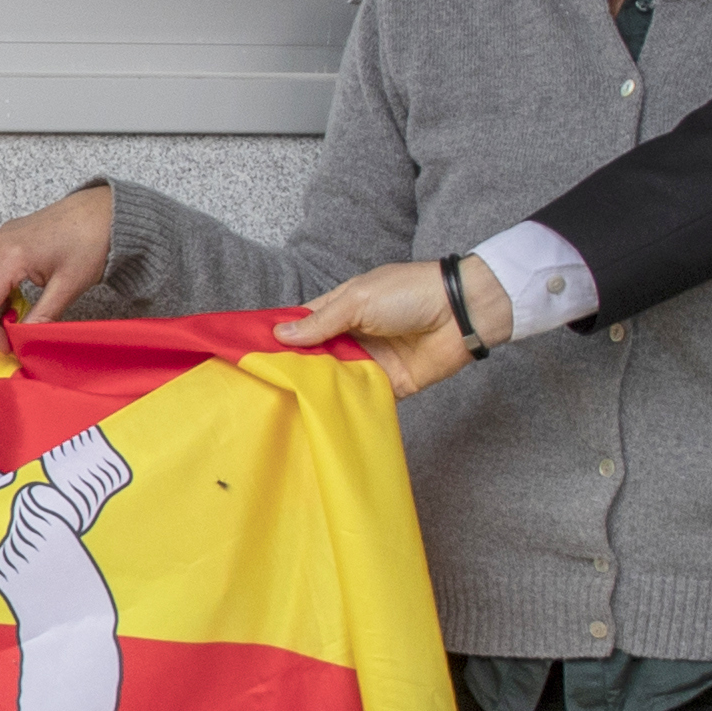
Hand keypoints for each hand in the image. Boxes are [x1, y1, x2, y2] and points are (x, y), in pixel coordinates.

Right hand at [0, 184, 117, 334]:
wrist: (106, 210)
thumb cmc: (92, 242)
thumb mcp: (68, 287)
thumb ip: (42, 316)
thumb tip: (25, 341)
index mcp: (9, 255)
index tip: (8, 348)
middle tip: (10, 340)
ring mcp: (0, 238)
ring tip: (15, 322)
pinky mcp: (7, 238)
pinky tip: (16, 303)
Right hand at [270, 255, 497, 396]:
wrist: (461, 313)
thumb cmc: (409, 294)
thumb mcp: (357, 301)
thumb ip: (320, 323)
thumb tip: (280, 335)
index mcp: (341, 308)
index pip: (302, 325)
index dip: (279, 337)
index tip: (250, 353)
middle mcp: (351, 336)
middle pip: (314, 356)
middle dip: (293, 369)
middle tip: (260, 387)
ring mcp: (368, 361)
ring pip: (333, 379)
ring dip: (315, 389)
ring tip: (281, 405)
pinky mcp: (387, 385)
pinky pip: (359, 397)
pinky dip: (342, 405)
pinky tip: (318, 415)